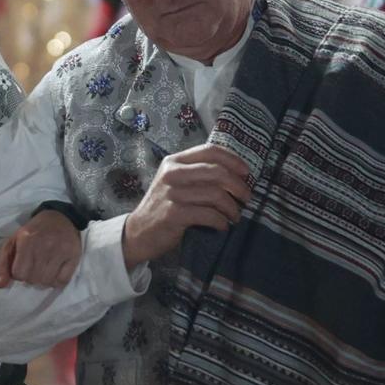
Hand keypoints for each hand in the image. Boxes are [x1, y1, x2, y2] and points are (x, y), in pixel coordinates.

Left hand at [0, 209, 82, 287]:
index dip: (18, 273)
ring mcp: (61, 251)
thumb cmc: (32, 232)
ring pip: (46, 282)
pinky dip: (56, 281)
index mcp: (26, 240)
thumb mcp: (12, 242)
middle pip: (32, 279)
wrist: (59, 218)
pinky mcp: (74, 256)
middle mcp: (44, 245)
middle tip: (34, 267)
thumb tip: (1, 285)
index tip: (22, 266)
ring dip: (43, 280)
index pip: (18, 274)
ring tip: (43, 269)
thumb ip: (2, 264)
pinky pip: (62, 282)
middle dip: (30, 277)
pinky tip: (54, 272)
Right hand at [121, 143, 252, 268]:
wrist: (138, 233)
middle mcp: (172, 174)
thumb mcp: (175, 183)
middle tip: (246, 198)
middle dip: (238, 186)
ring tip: (235, 216)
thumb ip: (197, 175)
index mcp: (174, 162)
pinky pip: (208, 215)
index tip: (247, 173)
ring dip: (232, 208)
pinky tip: (222, 226)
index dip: (233, 160)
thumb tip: (234, 176)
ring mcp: (172, 193)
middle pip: (217, 171)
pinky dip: (221, 221)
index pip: (210, 151)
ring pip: (216, 194)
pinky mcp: (174, 214)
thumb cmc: (163, 208)